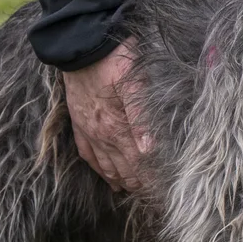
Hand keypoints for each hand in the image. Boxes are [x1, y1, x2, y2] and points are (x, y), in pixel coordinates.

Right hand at [63, 41, 152, 190]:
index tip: (163, 195)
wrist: (80, 43)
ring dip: (122, 181)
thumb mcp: (134, 82)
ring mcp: (88, 130)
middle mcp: (101, 134)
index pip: (137, 165)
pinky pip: (88, 154)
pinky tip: (108, 177)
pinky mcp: (79, 122)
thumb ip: (141, 117)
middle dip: (140, 186)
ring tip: (135, 193)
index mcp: (116, 127)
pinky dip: (99, 169)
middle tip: (155, 198)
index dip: (150, 182)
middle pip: (124, 170)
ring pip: (106, 166)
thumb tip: (149, 150)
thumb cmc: (114, 58)